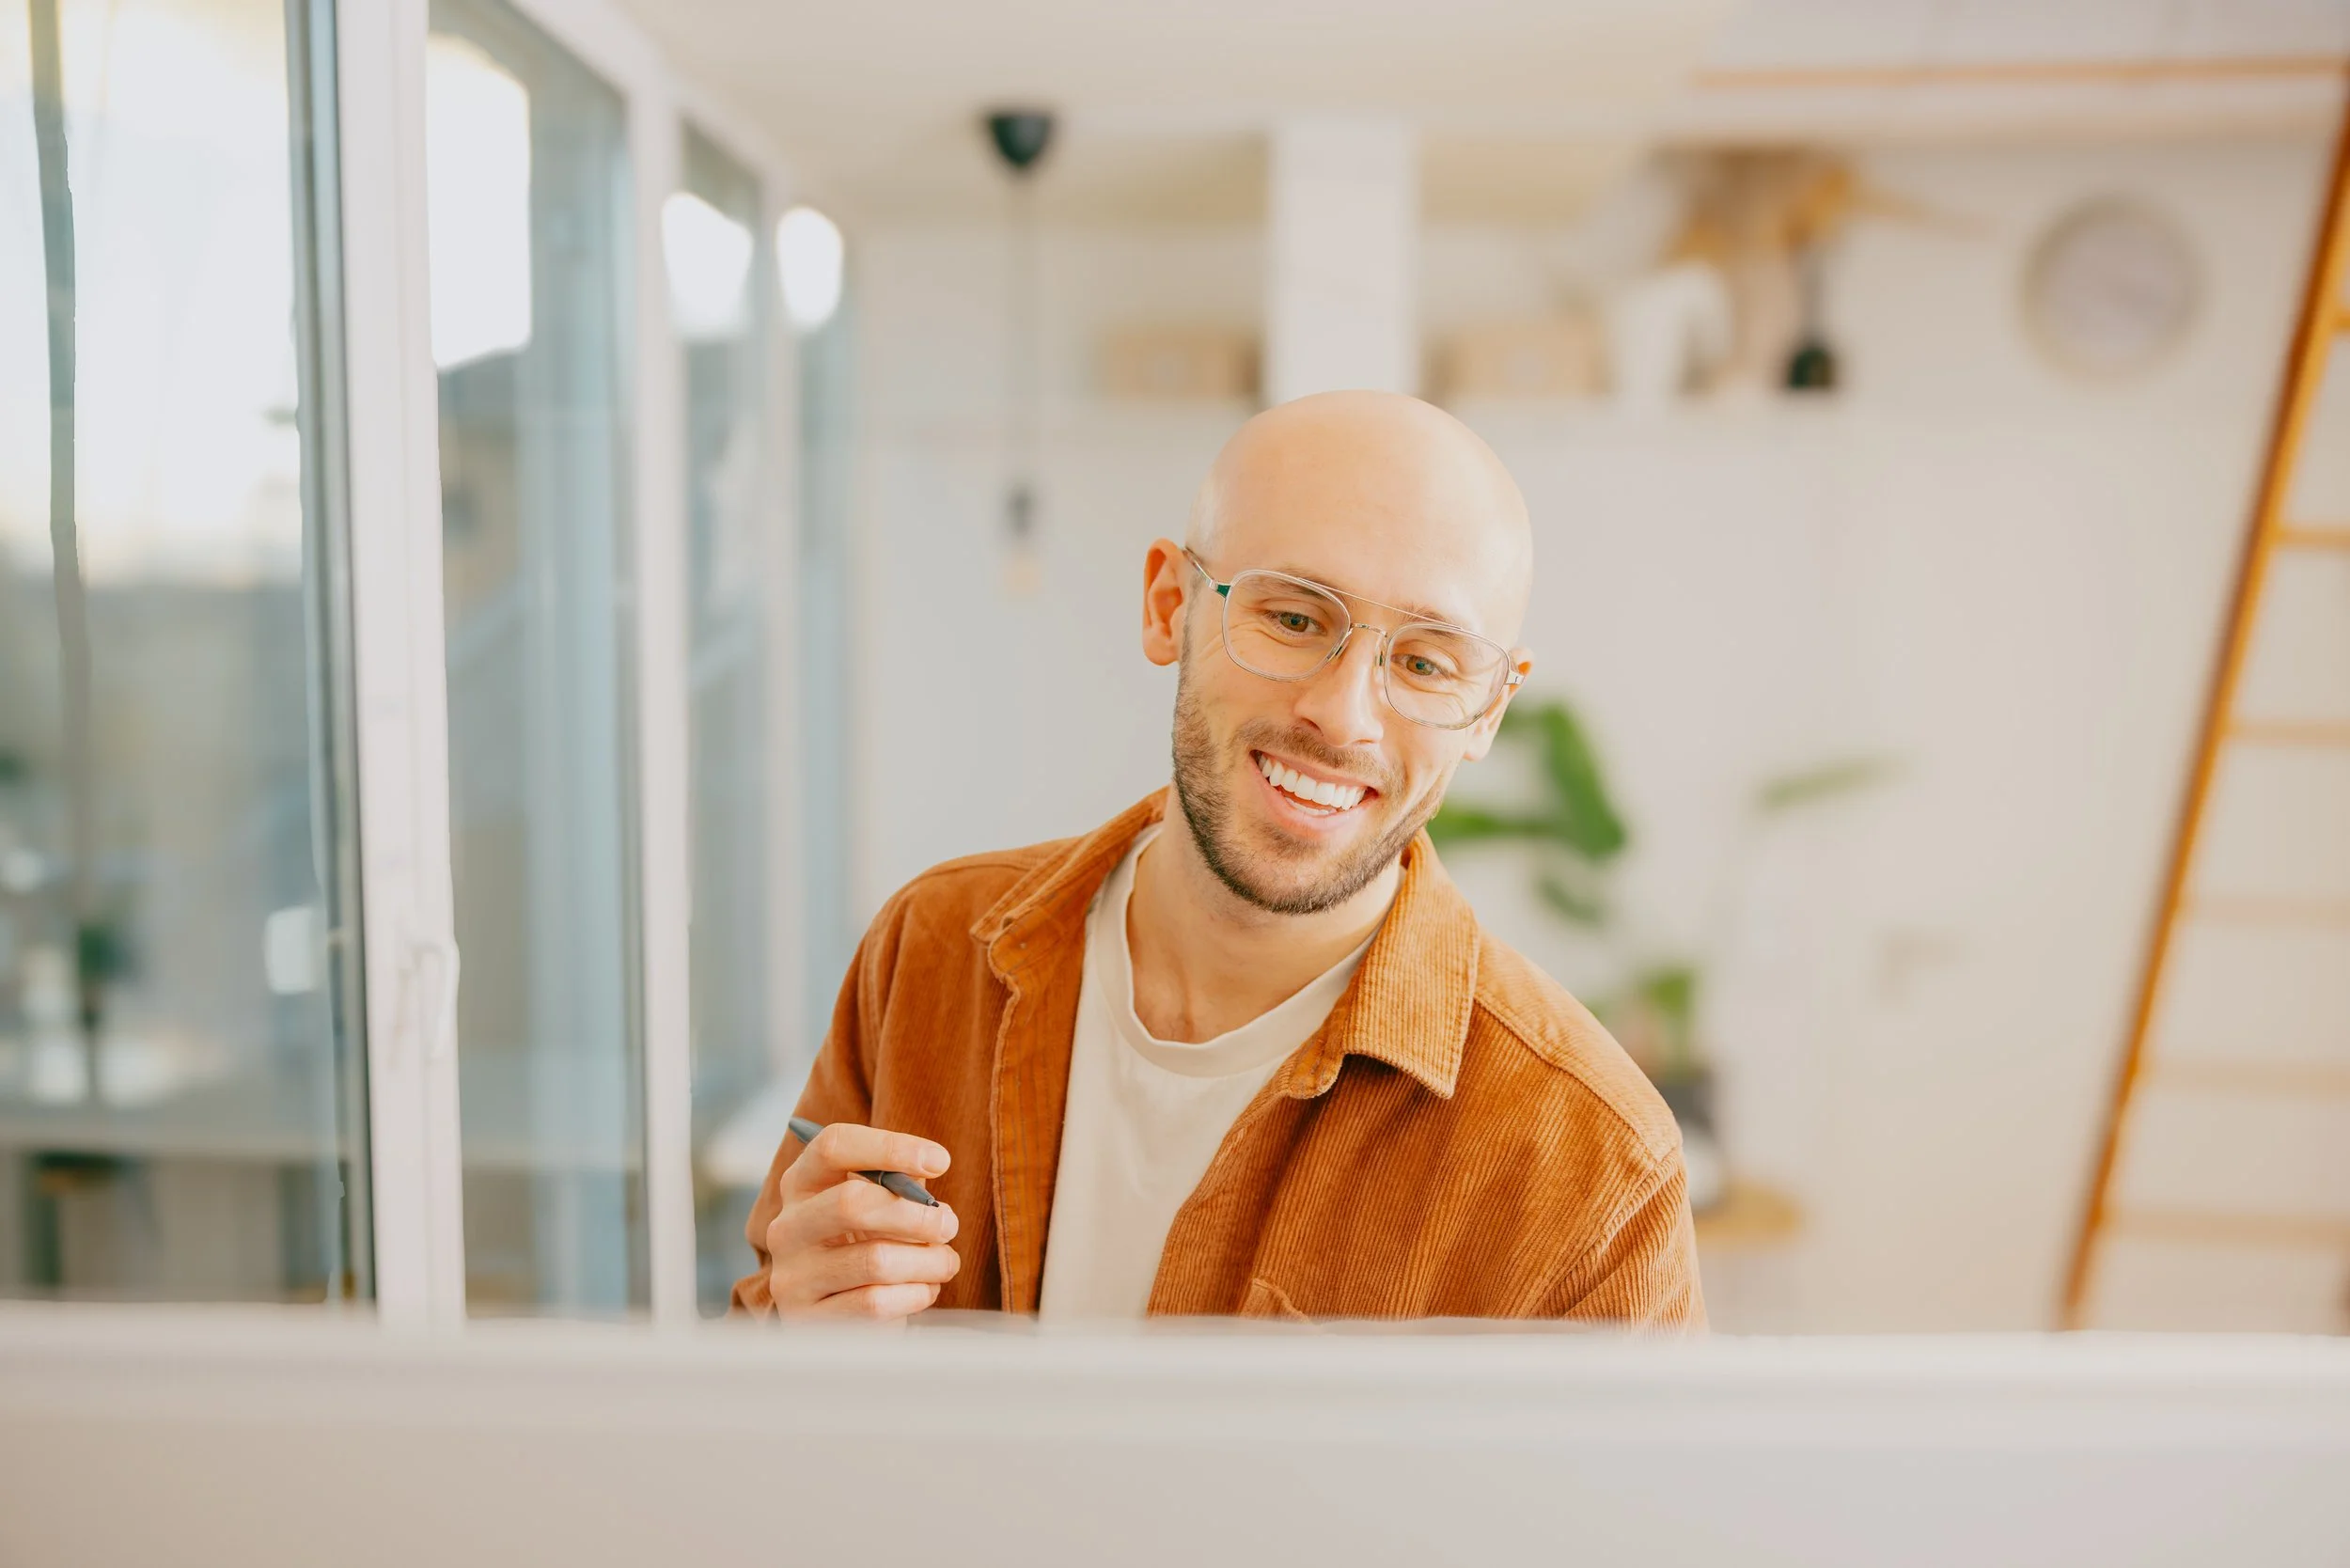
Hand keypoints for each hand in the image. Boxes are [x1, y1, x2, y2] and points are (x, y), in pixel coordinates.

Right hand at [764, 1122, 958, 1322]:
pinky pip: (876, 1303)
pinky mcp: (807, 1320)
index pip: (833, 1146)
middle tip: (948, 1224)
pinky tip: (924, 1289)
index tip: (940, 1161)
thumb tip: (927, 1172)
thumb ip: (898, 1184)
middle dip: (915, 1214)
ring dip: (927, 1260)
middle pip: (852, 1202)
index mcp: (802, 1184)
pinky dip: (915, 1294)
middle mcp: (787, 1227)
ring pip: (875, 1260)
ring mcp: (792, 1276)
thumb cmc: (868, 1245)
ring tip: (944, 1262)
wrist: (842, 1316)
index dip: (890, 1147)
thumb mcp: (877, 1207)